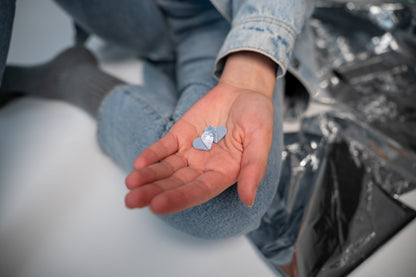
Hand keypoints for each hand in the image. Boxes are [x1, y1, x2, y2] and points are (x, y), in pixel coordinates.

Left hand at [125, 51, 277, 213]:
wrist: (243, 91)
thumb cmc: (257, 117)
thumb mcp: (260, 139)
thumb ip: (253, 168)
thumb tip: (248, 199)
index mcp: (224, 173)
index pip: (198, 191)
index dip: (179, 198)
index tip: (158, 206)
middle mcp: (204, 168)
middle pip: (176, 184)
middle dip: (154, 192)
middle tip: (132, 201)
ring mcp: (190, 152)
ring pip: (166, 168)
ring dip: (148, 176)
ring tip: (130, 183)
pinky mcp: (179, 136)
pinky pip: (163, 147)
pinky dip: (151, 154)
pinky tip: (139, 163)